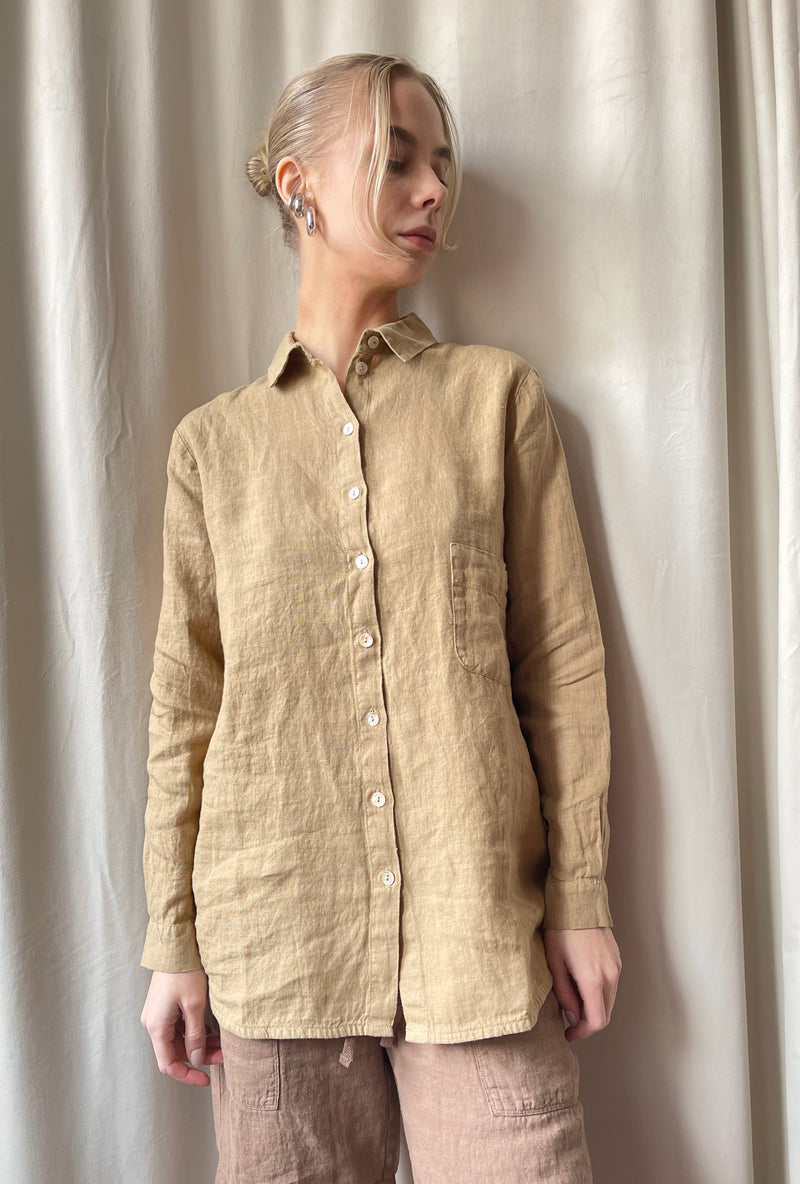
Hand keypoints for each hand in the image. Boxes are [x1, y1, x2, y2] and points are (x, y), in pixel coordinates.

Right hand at [140, 968, 222, 1085]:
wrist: (175, 946)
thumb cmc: (184, 972)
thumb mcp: (195, 1005)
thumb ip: (196, 1036)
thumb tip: (196, 1059)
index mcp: (157, 1027)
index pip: (168, 1064)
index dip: (187, 1075)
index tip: (205, 1080)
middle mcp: (153, 1024)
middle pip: (176, 1052)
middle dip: (200, 1056)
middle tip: (224, 1055)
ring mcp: (157, 1015)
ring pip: (179, 1040)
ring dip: (199, 1044)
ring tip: (222, 1043)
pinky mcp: (164, 1007)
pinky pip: (178, 1028)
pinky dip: (194, 1032)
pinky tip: (210, 1031)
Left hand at [542, 926, 620, 1042]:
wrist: (578, 901)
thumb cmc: (561, 929)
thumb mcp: (554, 963)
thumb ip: (564, 994)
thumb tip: (572, 1015)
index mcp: (594, 980)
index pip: (596, 1021)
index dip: (582, 1033)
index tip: (568, 1033)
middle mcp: (610, 976)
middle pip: (605, 1013)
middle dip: (588, 1021)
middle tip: (568, 1019)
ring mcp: (616, 966)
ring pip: (609, 1000)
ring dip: (594, 1007)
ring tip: (573, 999)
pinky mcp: (616, 959)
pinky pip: (611, 985)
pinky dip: (599, 993)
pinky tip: (582, 984)